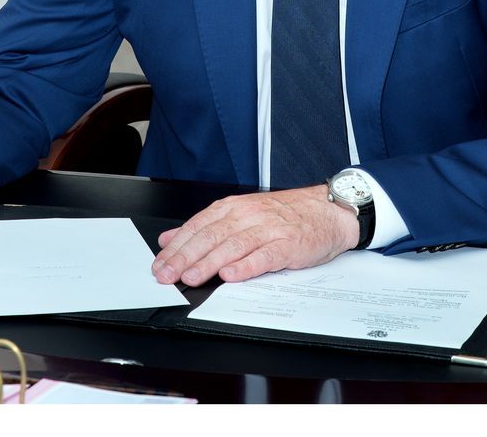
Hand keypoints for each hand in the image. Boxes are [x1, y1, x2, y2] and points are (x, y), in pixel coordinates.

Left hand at [151, 185, 358, 285]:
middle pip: (211, 236)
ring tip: (192, 277)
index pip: (198, 226)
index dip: (176, 247)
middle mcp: (248, 216)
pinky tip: (231, 275)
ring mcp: (268, 230)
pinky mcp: (288, 245)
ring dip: (209, 263)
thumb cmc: (284, 215)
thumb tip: (169, 238)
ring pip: (233, 246)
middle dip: (185, 257)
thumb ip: (205, 227)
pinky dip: (247, 266)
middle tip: (167, 275)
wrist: (328, 210)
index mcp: (233, 208)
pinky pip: (265, 256)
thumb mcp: (241, 214)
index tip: (159, 264)